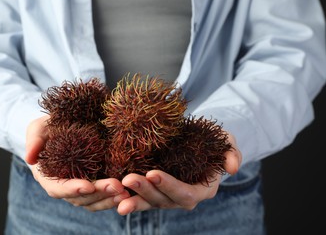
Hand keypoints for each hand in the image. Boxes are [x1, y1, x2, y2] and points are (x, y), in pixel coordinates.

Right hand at [25, 115, 129, 211]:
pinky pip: (103, 195)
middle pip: (80, 197)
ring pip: (94, 200)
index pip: (58, 188)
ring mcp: (80, 186)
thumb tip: (29, 158)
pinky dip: (114, 196)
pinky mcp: (95, 182)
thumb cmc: (49, 127)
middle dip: (98, 193)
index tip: (87, 185)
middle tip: (116, 185)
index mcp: (48, 176)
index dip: (72, 189)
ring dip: (109, 198)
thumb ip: (34, 139)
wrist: (64, 126)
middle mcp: (64, 186)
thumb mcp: (38, 127)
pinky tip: (128, 192)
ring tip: (125, 192)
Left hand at [116, 132, 241, 214]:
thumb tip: (232, 168)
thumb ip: (232, 153)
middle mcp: (183, 197)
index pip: (186, 193)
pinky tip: (112, 192)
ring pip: (149, 201)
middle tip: (129, 178)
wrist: (199, 142)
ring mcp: (167, 195)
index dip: (170, 186)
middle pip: (164, 200)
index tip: (153, 173)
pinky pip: (140, 196)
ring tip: (116, 190)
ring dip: (133, 197)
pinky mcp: (154, 190)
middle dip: (146, 191)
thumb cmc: (214, 142)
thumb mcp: (227, 142)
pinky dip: (127, 195)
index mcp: (202, 189)